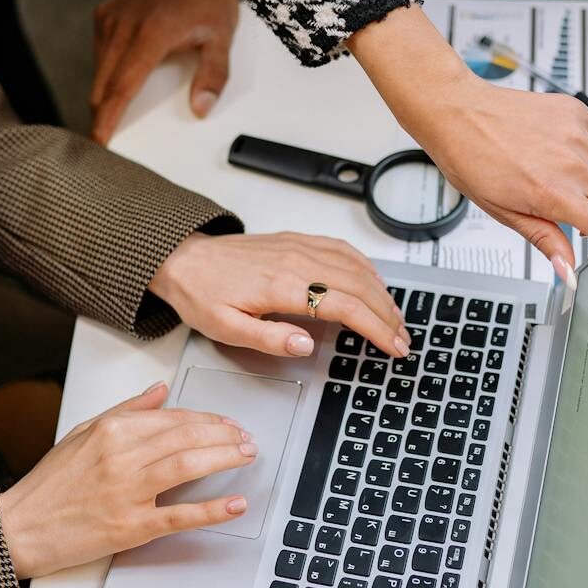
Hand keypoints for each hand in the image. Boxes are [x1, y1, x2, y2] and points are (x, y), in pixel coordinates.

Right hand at [0, 384, 255, 578]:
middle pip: (186, 437)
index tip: (227, 423)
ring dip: (225, 458)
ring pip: (188, 466)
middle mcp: (121, 456)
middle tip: (246, 438)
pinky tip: (234, 503)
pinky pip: (179, 515)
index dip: (207, 419)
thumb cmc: (49, 484)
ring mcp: (127, 492)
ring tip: (247, 455)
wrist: (19, 527)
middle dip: (224, 435)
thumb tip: (159, 391)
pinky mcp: (130, 527)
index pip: (172, 418)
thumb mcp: (83, 433)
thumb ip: (126, 411)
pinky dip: (211, 509)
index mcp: (111, 430)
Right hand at [90, 0, 238, 143]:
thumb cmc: (207, 1)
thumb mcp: (221, 38)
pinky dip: (107, 71)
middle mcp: (124, 24)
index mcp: (152, 32)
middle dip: (102, 114)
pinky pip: (99, 53)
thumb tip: (201, 107)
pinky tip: (123, 77)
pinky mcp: (104, 14)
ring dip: (105, 93)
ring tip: (116, 111)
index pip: (122, 85)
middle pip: (103, 83)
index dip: (108, 117)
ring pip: (98, 70)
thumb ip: (213, 76)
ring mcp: (111, 17)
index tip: (100, 139)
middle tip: (107, 137)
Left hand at [149, 233, 409, 357]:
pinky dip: (365, 266)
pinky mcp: (296, 240)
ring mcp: (298, 247)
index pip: (345, 306)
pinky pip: (341, 249)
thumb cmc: (202, 294)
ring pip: (355, 266)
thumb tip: (305, 345)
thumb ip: (268, 339)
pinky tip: (374, 281)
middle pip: (359, 286)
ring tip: (395, 318)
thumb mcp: (225, 328)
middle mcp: (296, 261)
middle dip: (387, 315)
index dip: (375, 328)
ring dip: (381, 292)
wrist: (183, 259)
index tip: (393, 346)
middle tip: (403, 339)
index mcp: (281, 285)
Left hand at [346, 5, 587, 270]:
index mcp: (554, 195)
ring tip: (565, 176)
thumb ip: (545, 239)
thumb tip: (569, 273)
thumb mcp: (504, 212)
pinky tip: (562, 150)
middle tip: (584, 210)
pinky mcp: (577, 111)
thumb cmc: (472, 160)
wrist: (458, 111)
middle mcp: (572, 164)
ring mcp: (577, 135)